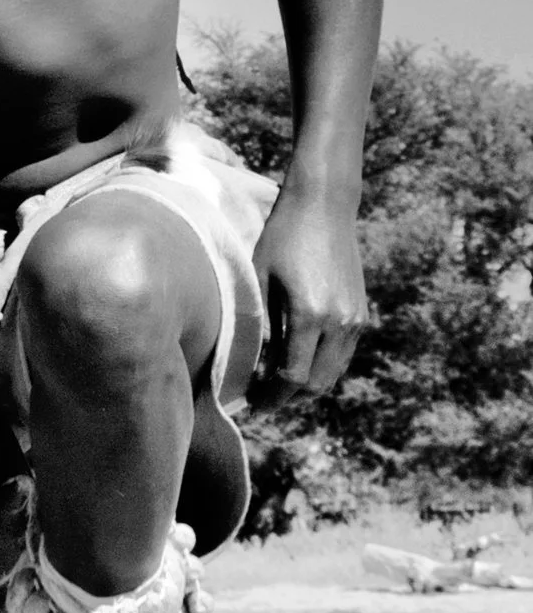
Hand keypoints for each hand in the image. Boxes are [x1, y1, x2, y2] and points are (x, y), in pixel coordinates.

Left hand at [252, 181, 367, 392]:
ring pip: (334, 372)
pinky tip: (299, 361)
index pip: (292, 376)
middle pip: (317, 383)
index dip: (272, 396)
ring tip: (278, 383)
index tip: (254, 404)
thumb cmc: (283, 237)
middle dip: (289, 397)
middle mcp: (339, 322)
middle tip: (263, 397)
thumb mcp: (260, 278)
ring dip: (308, 384)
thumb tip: (251, 362)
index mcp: (310, 315)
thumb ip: (260, 322)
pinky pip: (343, 354)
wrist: (325, 207)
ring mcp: (355, 319)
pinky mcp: (361, 313)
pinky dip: (323, 366)